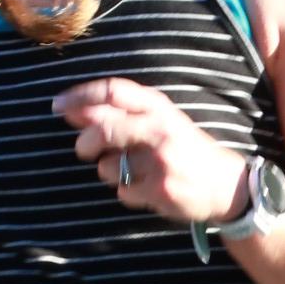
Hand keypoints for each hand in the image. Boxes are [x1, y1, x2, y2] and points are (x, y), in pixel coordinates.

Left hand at [53, 76, 249, 230]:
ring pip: (107, 166)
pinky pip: (122, 191)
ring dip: (108, 172)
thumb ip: (122, 114)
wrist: (226, 184)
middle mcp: (159, 129)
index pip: (112, 91)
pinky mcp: (160, 189)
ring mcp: (160, 160)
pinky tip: (146, 189)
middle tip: (84, 150)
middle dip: (84, 141)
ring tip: (131, 172)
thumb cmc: (185, 148)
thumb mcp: (162, 120)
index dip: (80, 97)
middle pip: (103, 128)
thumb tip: (74, 110)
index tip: (59, 106)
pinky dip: (127, 192)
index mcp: (159, 107)